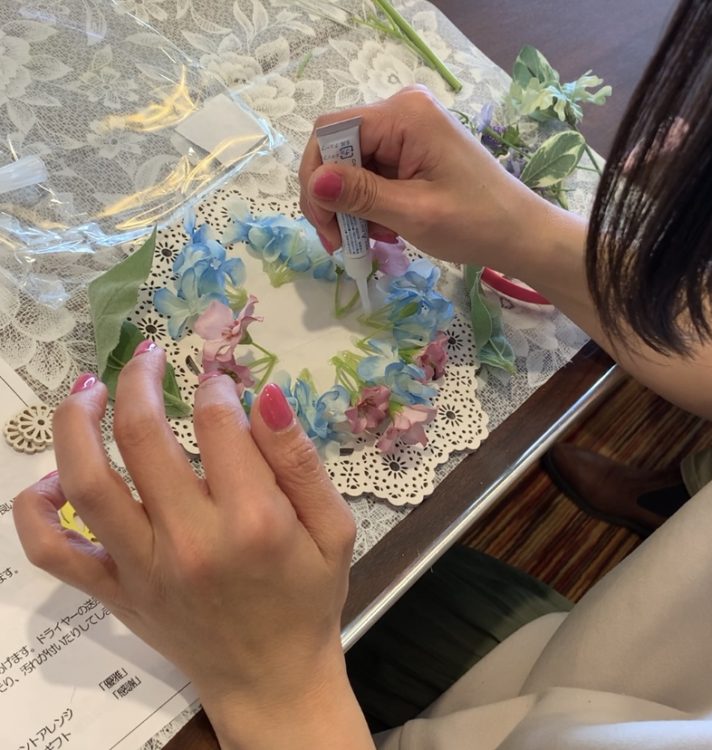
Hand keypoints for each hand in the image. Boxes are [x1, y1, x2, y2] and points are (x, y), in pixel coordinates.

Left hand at [13, 347, 372, 748]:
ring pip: (86, 481)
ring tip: (89, 388)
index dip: (214, 384)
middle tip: (148, 356)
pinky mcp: (113, 592)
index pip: (217, 422)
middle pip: (143, 436)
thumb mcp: (336, 527)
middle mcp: (189, 541)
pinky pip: (52, 551)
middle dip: (141, 379)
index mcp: (253, 521)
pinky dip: (35, 510)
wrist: (272, 679)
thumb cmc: (309, 597)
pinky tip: (52, 479)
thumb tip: (265, 395)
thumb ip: (300, 461)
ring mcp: (142, 569)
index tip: (218, 378)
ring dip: (77, 421)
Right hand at [299, 85, 557, 272]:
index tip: (326, 227)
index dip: (317, 178)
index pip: (331, 132)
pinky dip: (369, 205)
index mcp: (404, 114)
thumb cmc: (474, 223)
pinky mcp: (412, 149)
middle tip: (341, 244)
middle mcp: (402, 110)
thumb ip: (361, 195)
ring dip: (351, 207)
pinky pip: (372, 173)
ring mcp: (408, 129)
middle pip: (339, 148)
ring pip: (352, 165)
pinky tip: (383, 230)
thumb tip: (314, 182)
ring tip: (370, 241)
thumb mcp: (413, 213)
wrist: (519, 233)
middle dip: (332, 198)